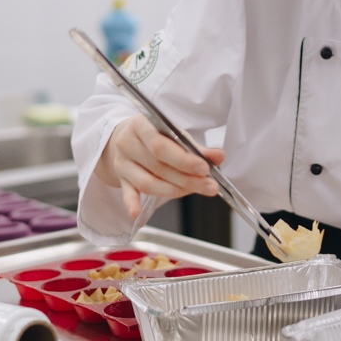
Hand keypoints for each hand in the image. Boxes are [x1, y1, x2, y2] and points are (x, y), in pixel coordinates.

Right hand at [96, 115, 220, 218]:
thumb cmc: (155, 135)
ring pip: (147, 182)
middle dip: (187, 178)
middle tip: (210, 186)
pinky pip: (126, 193)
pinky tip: (137, 214)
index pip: (161, 145)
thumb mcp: (174, 134)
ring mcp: (122, 163)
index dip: (183, 160)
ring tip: (196, 191)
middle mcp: (127, 143)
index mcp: (140, 125)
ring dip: (174, 190)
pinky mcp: (121, 179)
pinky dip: (132, 204)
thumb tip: (219, 156)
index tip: (204, 168)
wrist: (126, 137)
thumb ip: (196, 147)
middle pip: (157, 165)